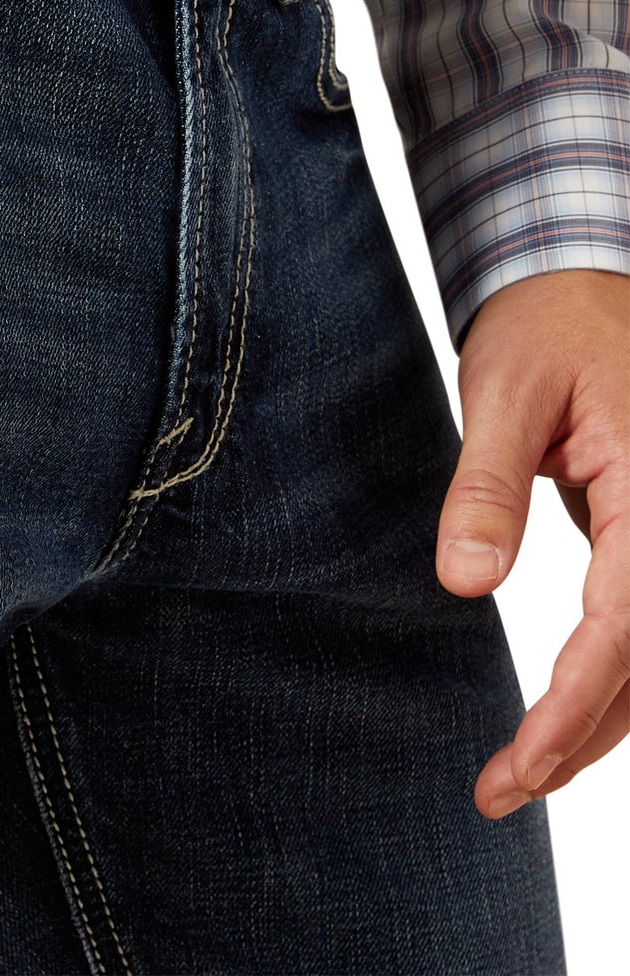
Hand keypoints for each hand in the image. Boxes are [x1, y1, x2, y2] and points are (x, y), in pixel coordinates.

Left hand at [436, 267, 629, 818]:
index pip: (627, 623)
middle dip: (582, 735)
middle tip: (499, 791)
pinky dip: (608, 681)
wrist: (580, 284)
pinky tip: (561, 720)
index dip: (575, 703)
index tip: (520, 762)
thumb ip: (486, 487)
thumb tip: (463, 584)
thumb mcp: (501, 393)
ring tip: (516, 776)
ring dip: (598, 722)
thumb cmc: (544, 328)